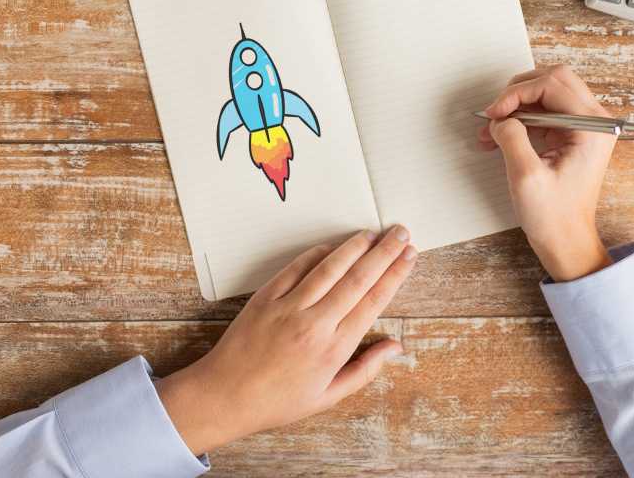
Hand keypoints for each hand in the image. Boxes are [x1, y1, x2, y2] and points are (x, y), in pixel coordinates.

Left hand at [156, 227, 416, 454]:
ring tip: (374, 233)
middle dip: (384, 252)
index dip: (395, 274)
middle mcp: (315, 323)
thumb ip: (365, 369)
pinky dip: (319, 253)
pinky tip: (335, 245)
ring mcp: (289, 307)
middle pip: (358, 278)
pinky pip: (298, 267)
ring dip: (355, 246)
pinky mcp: (266, 296)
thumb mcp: (328, 396)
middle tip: (401, 233)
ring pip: (330, 267)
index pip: (373, 301)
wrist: (223, 396)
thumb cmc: (278, 401)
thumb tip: (395, 346)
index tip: (409, 256)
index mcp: (334, 349)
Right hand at [477, 66, 615, 281]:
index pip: (552, 84)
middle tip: (494, 114)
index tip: (494, 113)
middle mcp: (595, 121)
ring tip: (492, 128)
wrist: (567, 241)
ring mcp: (585, 126)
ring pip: (548, 92)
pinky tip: (500, 135)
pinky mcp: (573, 134)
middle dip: (518, 93)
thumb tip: (500, 118)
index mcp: (592, 128)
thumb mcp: (525, 177)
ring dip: (517, 105)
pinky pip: (545, 110)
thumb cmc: (553, 216)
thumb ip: (512, 138)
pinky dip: (521, 117)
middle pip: (553, 79)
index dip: (517, 93)